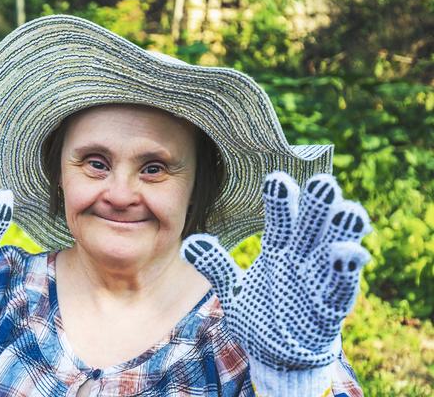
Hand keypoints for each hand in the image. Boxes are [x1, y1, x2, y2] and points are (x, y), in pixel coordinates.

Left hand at [181, 172, 370, 369]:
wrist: (280, 356)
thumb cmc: (262, 316)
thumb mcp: (234, 291)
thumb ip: (216, 266)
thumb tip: (189, 242)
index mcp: (280, 250)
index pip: (280, 220)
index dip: (280, 201)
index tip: (277, 180)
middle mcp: (302, 259)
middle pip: (312, 227)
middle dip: (318, 206)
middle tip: (323, 181)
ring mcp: (320, 281)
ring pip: (335, 250)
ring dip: (342, 232)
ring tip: (347, 211)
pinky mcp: (332, 307)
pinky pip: (342, 286)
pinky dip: (346, 271)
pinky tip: (347, 253)